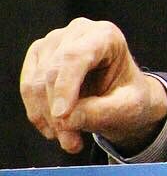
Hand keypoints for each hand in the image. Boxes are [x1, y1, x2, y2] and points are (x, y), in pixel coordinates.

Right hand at [20, 18, 166, 154]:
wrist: (122, 97)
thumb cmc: (129, 96)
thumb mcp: (128, 106)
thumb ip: (103, 111)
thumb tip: (66, 120)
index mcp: (105, 35)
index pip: (76, 56)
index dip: (65, 87)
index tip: (62, 117)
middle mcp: (76, 32)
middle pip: (53, 72)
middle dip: (58, 113)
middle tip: (72, 143)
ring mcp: (53, 43)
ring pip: (35, 83)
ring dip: (48, 118)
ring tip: (70, 141)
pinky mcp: (38, 58)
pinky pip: (27, 88)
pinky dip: (38, 113)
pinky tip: (56, 130)